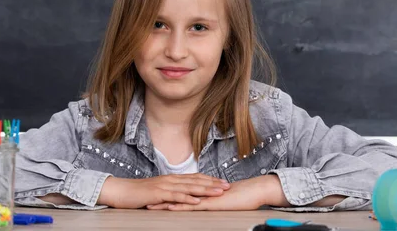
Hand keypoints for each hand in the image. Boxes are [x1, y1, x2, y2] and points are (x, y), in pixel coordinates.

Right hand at [97, 173, 229, 208]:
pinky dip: (188, 198)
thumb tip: (184, 195)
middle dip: (213, 183)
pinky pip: (176, 196)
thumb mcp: (158, 191)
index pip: (195, 177)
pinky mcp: (158, 193)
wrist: (122, 191)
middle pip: (196, 180)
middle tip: (227, 185)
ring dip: (205, 189)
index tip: (223, 182)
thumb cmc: (139, 193)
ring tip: (218, 192)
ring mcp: (165, 185)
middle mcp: (171, 179)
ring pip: (189, 187)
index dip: (210, 179)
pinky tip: (197, 200)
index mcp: (172, 178)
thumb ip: (171, 192)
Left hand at [147, 175, 287, 210]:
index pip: (178, 190)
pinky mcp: (209, 203)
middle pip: (175, 193)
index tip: (151, 195)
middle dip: (158, 197)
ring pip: (180, 199)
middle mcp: (200, 191)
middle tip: (143, 199)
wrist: (254, 191)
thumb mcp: (221, 198)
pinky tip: (169, 207)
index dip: (164, 192)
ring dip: (164, 202)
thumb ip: (210, 198)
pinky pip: (192, 205)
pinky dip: (180, 206)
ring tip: (149, 205)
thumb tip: (202, 200)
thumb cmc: (241, 196)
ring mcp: (204, 196)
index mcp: (201, 190)